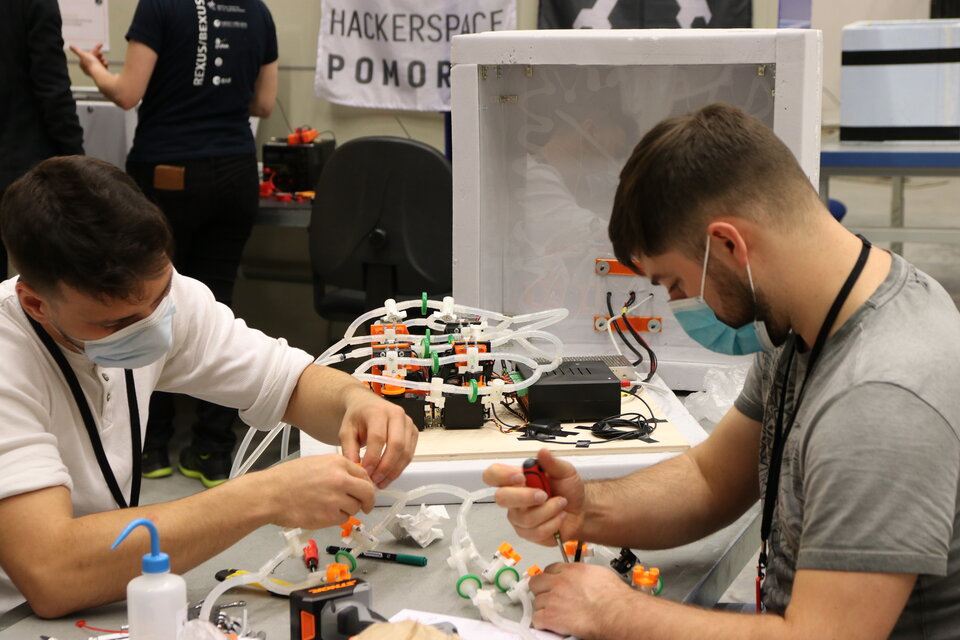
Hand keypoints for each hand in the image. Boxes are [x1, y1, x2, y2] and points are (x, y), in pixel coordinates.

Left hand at [69, 43, 107, 76]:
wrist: (98, 73)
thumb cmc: (91, 64)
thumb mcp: (83, 54)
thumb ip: (77, 50)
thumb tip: (70, 46)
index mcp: (82, 63)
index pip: (88, 54)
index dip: (94, 50)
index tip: (98, 47)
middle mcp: (87, 68)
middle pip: (93, 59)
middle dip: (98, 55)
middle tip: (101, 53)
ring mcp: (93, 71)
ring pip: (99, 63)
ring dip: (102, 60)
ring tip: (104, 60)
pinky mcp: (99, 74)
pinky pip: (102, 68)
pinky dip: (104, 65)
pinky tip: (105, 64)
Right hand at [258, 454, 374, 528]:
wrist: (270, 494)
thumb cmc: (287, 478)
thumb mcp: (316, 463)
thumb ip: (337, 470)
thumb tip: (353, 480)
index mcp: (337, 463)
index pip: (364, 475)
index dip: (366, 485)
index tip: (365, 491)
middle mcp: (340, 479)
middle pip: (367, 492)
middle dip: (368, 501)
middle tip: (366, 506)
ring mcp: (336, 498)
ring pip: (355, 508)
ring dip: (348, 510)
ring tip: (330, 507)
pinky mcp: (329, 516)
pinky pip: (343, 519)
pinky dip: (337, 519)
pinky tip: (323, 514)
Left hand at [339, 388, 417, 488]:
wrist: (367, 406)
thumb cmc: (357, 418)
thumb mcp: (346, 431)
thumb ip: (349, 449)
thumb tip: (356, 468)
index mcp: (378, 411)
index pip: (378, 437)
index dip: (373, 457)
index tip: (365, 472)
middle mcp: (396, 414)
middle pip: (397, 445)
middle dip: (386, 467)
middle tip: (375, 480)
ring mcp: (408, 423)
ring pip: (406, 452)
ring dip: (394, 471)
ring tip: (381, 482)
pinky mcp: (413, 432)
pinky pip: (410, 453)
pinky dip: (400, 467)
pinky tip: (388, 476)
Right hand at [483, 449, 585, 545]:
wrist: (581, 510)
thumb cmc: (568, 490)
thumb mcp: (565, 471)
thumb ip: (552, 462)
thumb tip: (542, 452)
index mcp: (517, 479)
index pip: (493, 474)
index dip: (501, 476)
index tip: (520, 477)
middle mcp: (513, 498)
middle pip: (501, 498)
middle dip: (525, 497)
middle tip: (544, 495)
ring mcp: (518, 517)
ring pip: (525, 518)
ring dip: (549, 510)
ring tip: (560, 503)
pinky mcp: (527, 533)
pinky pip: (536, 531)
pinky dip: (553, 522)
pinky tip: (559, 516)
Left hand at [530, 562, 636, 637]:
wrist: (615, 613)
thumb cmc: (615, 598)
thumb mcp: (601, 574)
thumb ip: (586, 574)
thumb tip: (586, 578)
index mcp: (572, 570)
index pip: (551, 569)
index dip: (550, 578)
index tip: (551, 583)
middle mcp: (560, 582)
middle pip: (537, 583)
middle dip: (541, 590)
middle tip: (547, 597)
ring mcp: (553, 599)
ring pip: (536, 602)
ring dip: (543, 608)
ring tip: (553, 613)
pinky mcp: (551, 616)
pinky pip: (537, 619)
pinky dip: (542, 623)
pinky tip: (550, 625)